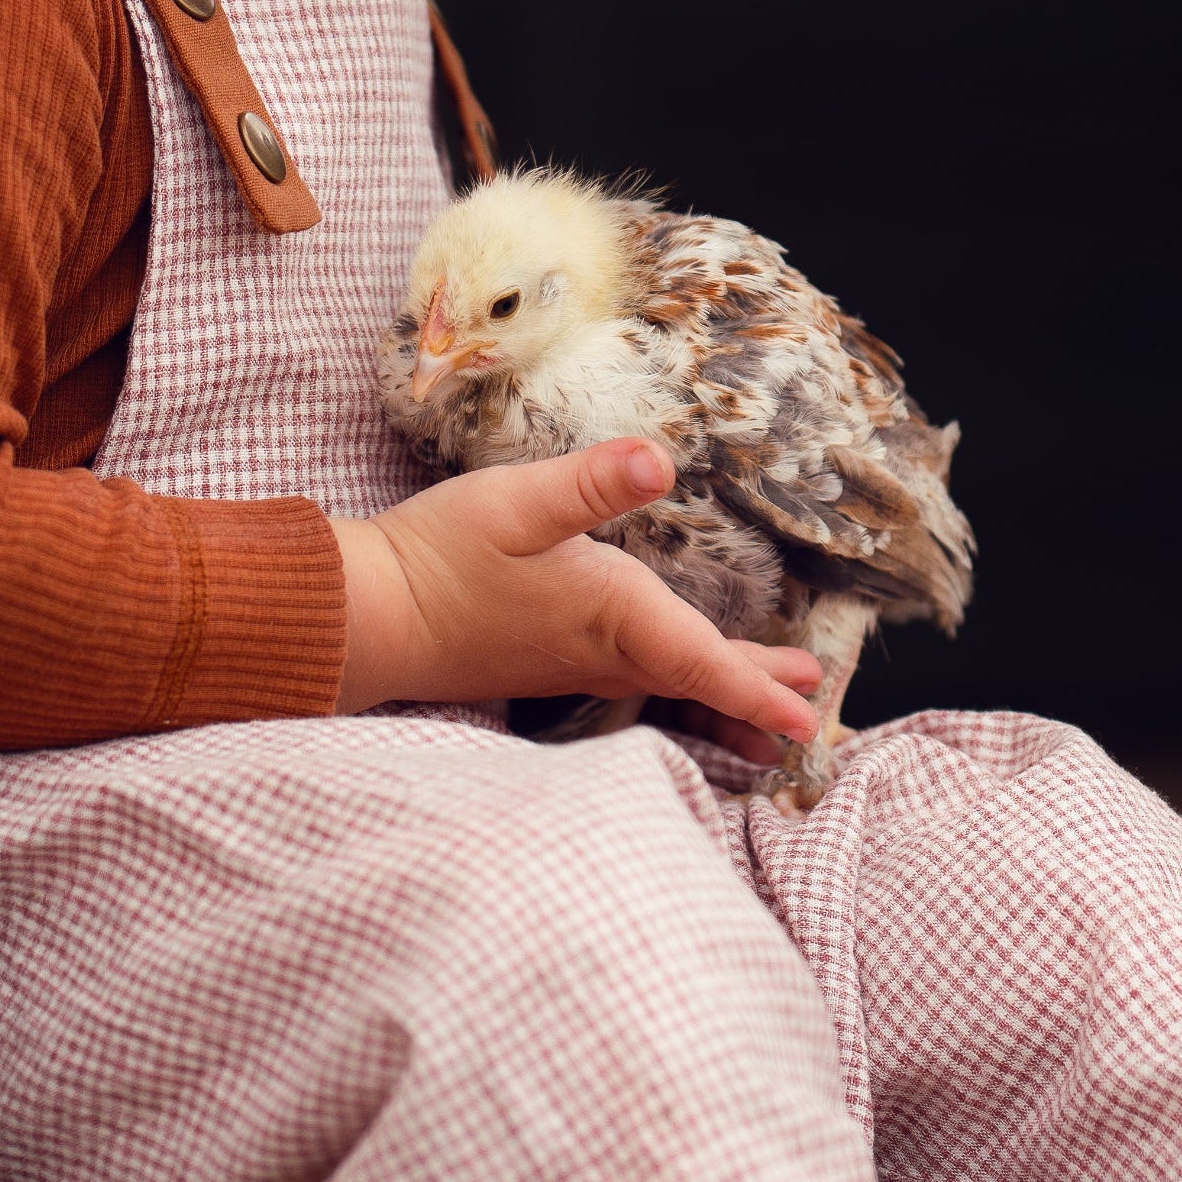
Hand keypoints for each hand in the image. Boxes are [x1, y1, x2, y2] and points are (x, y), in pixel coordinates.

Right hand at [332, 442, 823, 740]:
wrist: (370, 615)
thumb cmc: (440, 557)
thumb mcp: (518, 503)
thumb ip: (592, 483)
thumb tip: (661, 459)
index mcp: (611, 613)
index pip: (701, 660)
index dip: (757, 687)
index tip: (806, 717)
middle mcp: (602, 650)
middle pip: (696, 679)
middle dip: (755, 696)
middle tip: (812, 721)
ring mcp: (574, 664)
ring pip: (667, 688)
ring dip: (719, 700)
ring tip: (764, 720)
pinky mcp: (549, 664)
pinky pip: (635, 685)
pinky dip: (673, 691)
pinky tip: (671, 687)